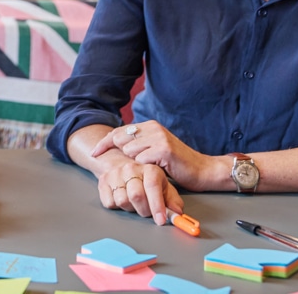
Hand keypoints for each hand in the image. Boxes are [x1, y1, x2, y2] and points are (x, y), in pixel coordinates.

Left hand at [92, 120, 217, 190]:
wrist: (203, 170)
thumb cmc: (177, 164)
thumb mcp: (155, 149)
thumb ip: (138, 145)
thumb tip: (113, 146)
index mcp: (150, 126)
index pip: (118, 131)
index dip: (104, 143)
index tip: (94, 153)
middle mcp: (153, 128)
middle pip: (120, 140)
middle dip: (121, 155)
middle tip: (134, 165)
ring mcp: (158, 137)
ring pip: (130, 152)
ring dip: (137, 163)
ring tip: (152, 166)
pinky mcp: (163, 149)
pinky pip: (141, 161)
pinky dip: (147, 168)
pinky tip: (159, 168)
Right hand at [94, 161, 182, 224]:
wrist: (122, 166)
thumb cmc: (146, 180)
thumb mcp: (164, 187)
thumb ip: (172, 201)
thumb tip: (176, 214)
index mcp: (150, 169)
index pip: (152, 187)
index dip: (157, 206)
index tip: (160, 220)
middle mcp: (131, 168)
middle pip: (136, 195)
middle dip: (144, 210)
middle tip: (147, 212)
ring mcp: (115, 173)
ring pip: (122, 200)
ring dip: (130, 208)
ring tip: (134, 204)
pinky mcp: (103, 181)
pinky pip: (109, 202)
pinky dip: (117, 207)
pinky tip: (122, 199)